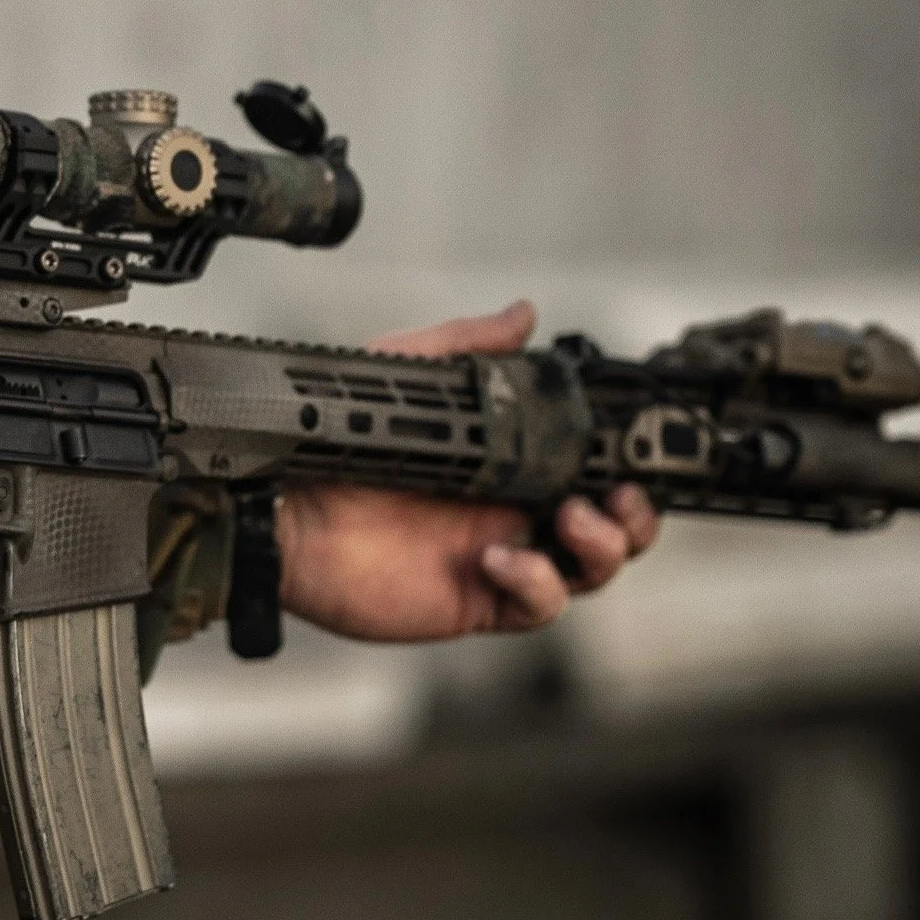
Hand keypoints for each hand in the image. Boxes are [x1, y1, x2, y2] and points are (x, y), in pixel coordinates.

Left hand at [277, 301, 657, 640]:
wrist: (285, 505)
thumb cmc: (337, 443)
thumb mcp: (409, 376)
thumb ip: (468, 347)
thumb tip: (524, 314)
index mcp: (506, 462)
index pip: (587, 468)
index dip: (622, 464)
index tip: (632, 448)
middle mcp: (511, 510)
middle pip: (609, 526)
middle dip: (634, 515)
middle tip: (620, 495)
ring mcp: (499, 557)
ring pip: (588, 571)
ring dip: (603, 546)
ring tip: (572, 517)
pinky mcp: (476, 599)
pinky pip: (536, 605)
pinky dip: (538, 583)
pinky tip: (503, 556)